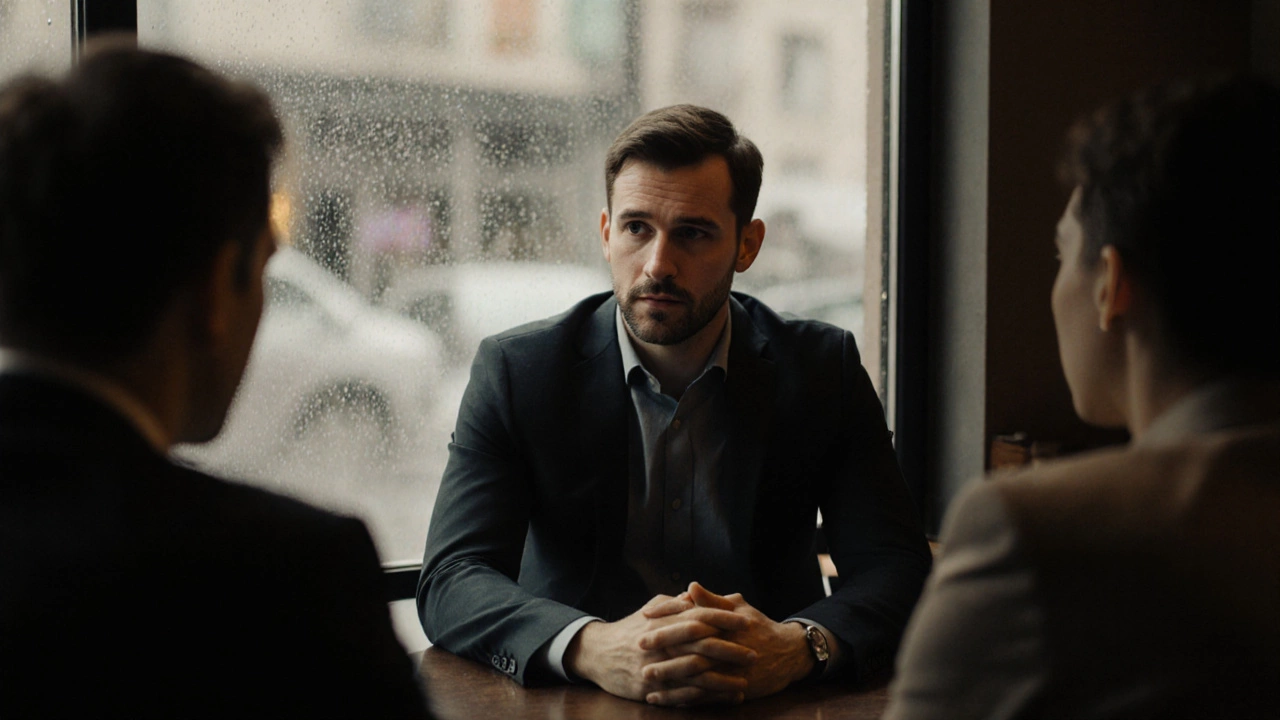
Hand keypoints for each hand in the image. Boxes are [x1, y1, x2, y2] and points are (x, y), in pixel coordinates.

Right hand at [564, 593, 757, 704]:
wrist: (597, 653)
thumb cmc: (629, 629)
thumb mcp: (650, 609)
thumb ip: (676, 603)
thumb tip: (699, 594)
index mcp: (662, 620)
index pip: (698, 616)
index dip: (723, 618)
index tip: (746, 621)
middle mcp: (660, 642)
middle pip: (701, 645)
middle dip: (730, 649)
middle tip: (754, 654)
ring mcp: (655, 666)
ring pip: (694, 674)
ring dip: (722, 679)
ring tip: (744, 682)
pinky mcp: (650, 689)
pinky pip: (681, 695)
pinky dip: (705, 698)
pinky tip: (724, 698)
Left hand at [643, 582, 815, 703]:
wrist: (788, 654)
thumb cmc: (759, 626)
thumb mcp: (739, 607)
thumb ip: (712, 600)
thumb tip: (689, 587)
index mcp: (724, 623)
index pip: (690, 615)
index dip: (666, 614)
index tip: (645, 614)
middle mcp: (726, 645)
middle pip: (689, 645)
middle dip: (662, 646)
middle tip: (637, 646)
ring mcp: (729, 669)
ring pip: (694, 674)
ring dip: (668, 677)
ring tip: (645, 678)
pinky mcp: (733, 689)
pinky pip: (703, 696)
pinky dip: (682, 698)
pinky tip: (664, 699)